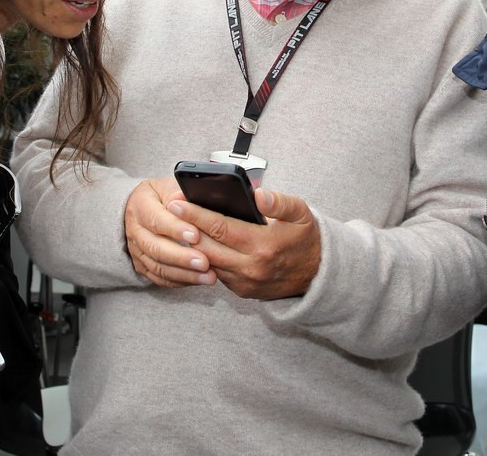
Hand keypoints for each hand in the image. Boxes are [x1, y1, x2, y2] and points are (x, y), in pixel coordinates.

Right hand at [124, 178, 214, 287]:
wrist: (141, 209)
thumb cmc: (161, 196)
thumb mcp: (168, 186)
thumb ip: (178, 193)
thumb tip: (186, 198)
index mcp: (140, 206)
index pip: (157, 219)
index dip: (175, 229)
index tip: (195, 235)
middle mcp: (135, 230)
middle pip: (155, 248)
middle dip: (181, 257)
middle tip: (205, 262)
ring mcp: (137, 250)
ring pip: (158, 267)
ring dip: (184, 274)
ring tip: (208, 276)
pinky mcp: (142, 266)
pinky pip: (160, 278)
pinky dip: (179, 281)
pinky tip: (198, 280)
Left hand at [169, 188, 319, 299]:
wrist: (318, 274)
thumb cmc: (306, 238)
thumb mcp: (301, 213)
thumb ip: (280, 201)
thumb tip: (258, 194)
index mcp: (263, 244)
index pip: (220, 227)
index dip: (195, 215)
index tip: (176, 203)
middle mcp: (251, 267)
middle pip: (206, 247)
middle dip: (184, 229)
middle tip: (167, 212)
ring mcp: (245, 282)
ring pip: (207, 262)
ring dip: (190, 246)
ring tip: (176, 226)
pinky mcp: (243, 291)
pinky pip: (216, 273)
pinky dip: (205, 259)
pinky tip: (195, 244)